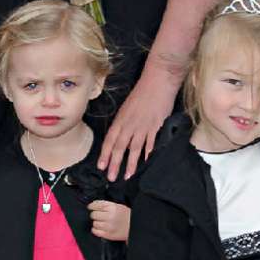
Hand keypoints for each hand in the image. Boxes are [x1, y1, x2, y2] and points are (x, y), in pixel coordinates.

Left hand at [86, 199, 130, 241]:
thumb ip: (107, 205)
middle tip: (98, 215)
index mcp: (113, 207)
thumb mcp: (119, 206)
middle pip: (93, 214)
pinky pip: (95, 231)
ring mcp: (109, 226)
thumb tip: (94, 205)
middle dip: (94, 214)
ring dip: (96, 222)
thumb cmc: (127, 216)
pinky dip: (95, 230)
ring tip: (101, 222)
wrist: (135, 228)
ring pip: (94, 223)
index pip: (96, 205)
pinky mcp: (108, 235)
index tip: (90, 207)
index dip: (91, 206)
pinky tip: (100, 228)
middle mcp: (110, 216)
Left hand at [97, 65, 175, 179]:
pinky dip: (148, 153)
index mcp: (121, 119)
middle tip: (111, 177)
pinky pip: (150, 143)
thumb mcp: (128, 107)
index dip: (105, 154)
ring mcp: (143, 126)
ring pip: (134, 149)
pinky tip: (145, 163)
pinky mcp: (156, 126)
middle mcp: (130, 124)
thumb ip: (124, 122)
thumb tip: (121, 137)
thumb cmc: (143, 92)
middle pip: (120, 147)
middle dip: (114, 164)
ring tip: (127, 176)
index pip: (110, 140)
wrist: (158, 81)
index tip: (101, 166)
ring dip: (130, 164)